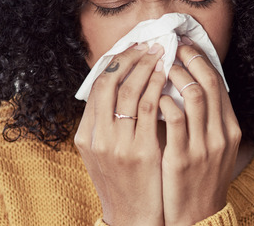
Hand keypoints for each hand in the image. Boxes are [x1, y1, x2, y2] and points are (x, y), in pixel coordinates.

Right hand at [74, 43, 167, 225]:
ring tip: (160, 54)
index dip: (115, 62)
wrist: (132, 218)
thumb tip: (118, 86)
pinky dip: (158, 88)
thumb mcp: (102, 153)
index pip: (97, 86)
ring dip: (146, 67)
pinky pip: (150, 109)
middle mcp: (98, 138)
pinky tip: (167, 77)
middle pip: (110, 83)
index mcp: (86, 135)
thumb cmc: (123, 182)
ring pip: (130, 92)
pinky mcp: (142, 152)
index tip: (132, 48)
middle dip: (131, 59)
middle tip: (148, 45)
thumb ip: (105, 123)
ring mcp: (118, 145)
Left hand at [159, 43, 241, 225]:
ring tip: (160, 66)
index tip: (185, 45)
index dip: (202, 59)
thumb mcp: (213, 148)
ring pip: (195, 95)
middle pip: (209, 82)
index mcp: (230, 128)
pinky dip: (164, 102)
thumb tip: (190, 86)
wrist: (198, 217)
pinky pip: (175, 120)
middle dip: (189, 59)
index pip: (219, 83)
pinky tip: (152, 96)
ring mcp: (204, 146)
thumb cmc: (200, 179)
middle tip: (171, 46)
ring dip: (176, 75)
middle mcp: (221, 134)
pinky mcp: (183, 159)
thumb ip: (207, 120)